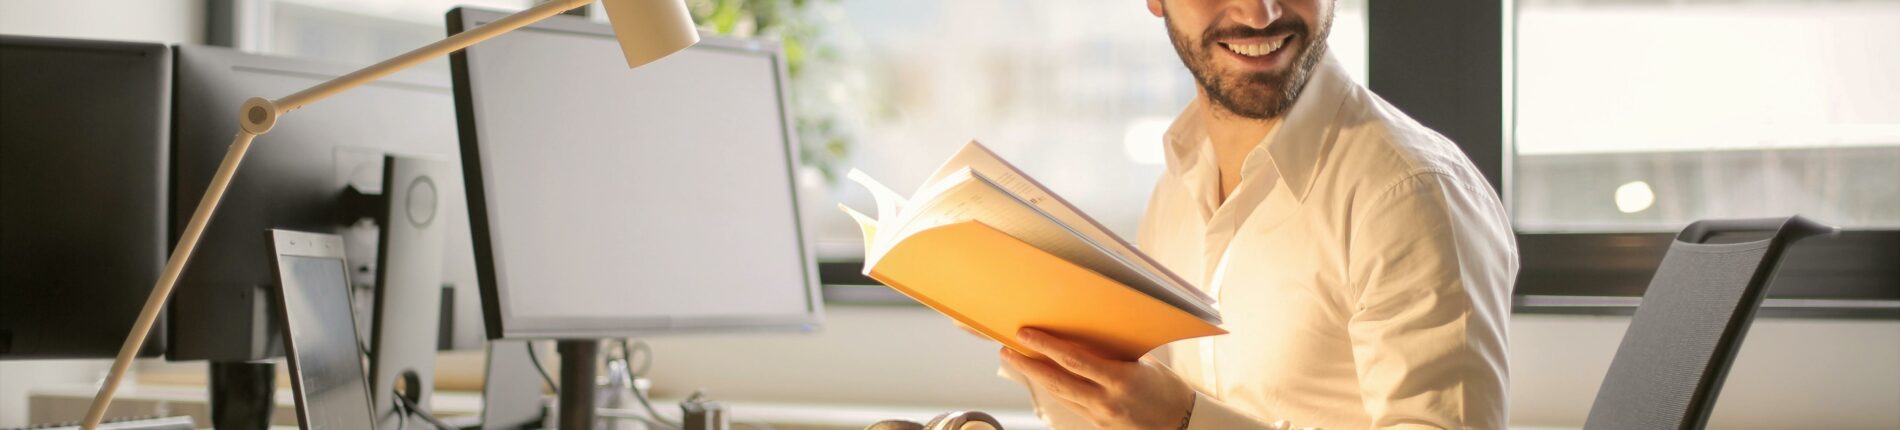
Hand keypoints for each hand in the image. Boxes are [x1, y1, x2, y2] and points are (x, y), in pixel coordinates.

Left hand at [1002, 328, 1195, 429]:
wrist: (1182, 424)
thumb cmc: (1167, 388)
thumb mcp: (1141, 365)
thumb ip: (1111, 355)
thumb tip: (1081, 338)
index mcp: (1121, 380)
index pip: (1074, 361)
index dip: (1046, 347)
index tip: (1025, 334)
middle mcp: (1107, 401)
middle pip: (1057, 382)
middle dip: (1028, 365)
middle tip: (1006, 350)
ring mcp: (1101, 418)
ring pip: (1059, 395)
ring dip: (1036, 378)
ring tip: (1018, 361)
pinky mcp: (1099, 426)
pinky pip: (1070, 405)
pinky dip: (1055, 389)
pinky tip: (1044, 378)